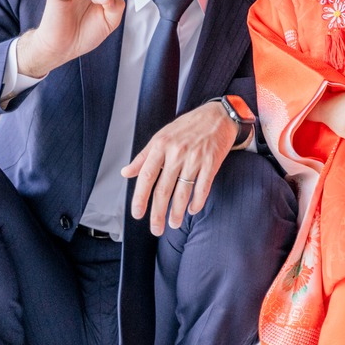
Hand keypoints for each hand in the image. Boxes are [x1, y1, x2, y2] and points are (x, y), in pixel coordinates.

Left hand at [122, 101, 234, 234]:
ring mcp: (195, 158)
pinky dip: (196, 202)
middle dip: (158, 213)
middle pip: (163, 189)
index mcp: (161, 145)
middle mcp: (176, 152)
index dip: (140, 198)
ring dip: (177, 212)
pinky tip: (192, 209)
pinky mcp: (212, 162)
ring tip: (173, 223)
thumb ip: (144, 156)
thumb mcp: (162, 136)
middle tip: (156, 228)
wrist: (218, 115)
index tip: (138, 214)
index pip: (146, 177)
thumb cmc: (188, 126)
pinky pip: (202, 188)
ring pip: (182, 192)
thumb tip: (127, 173)